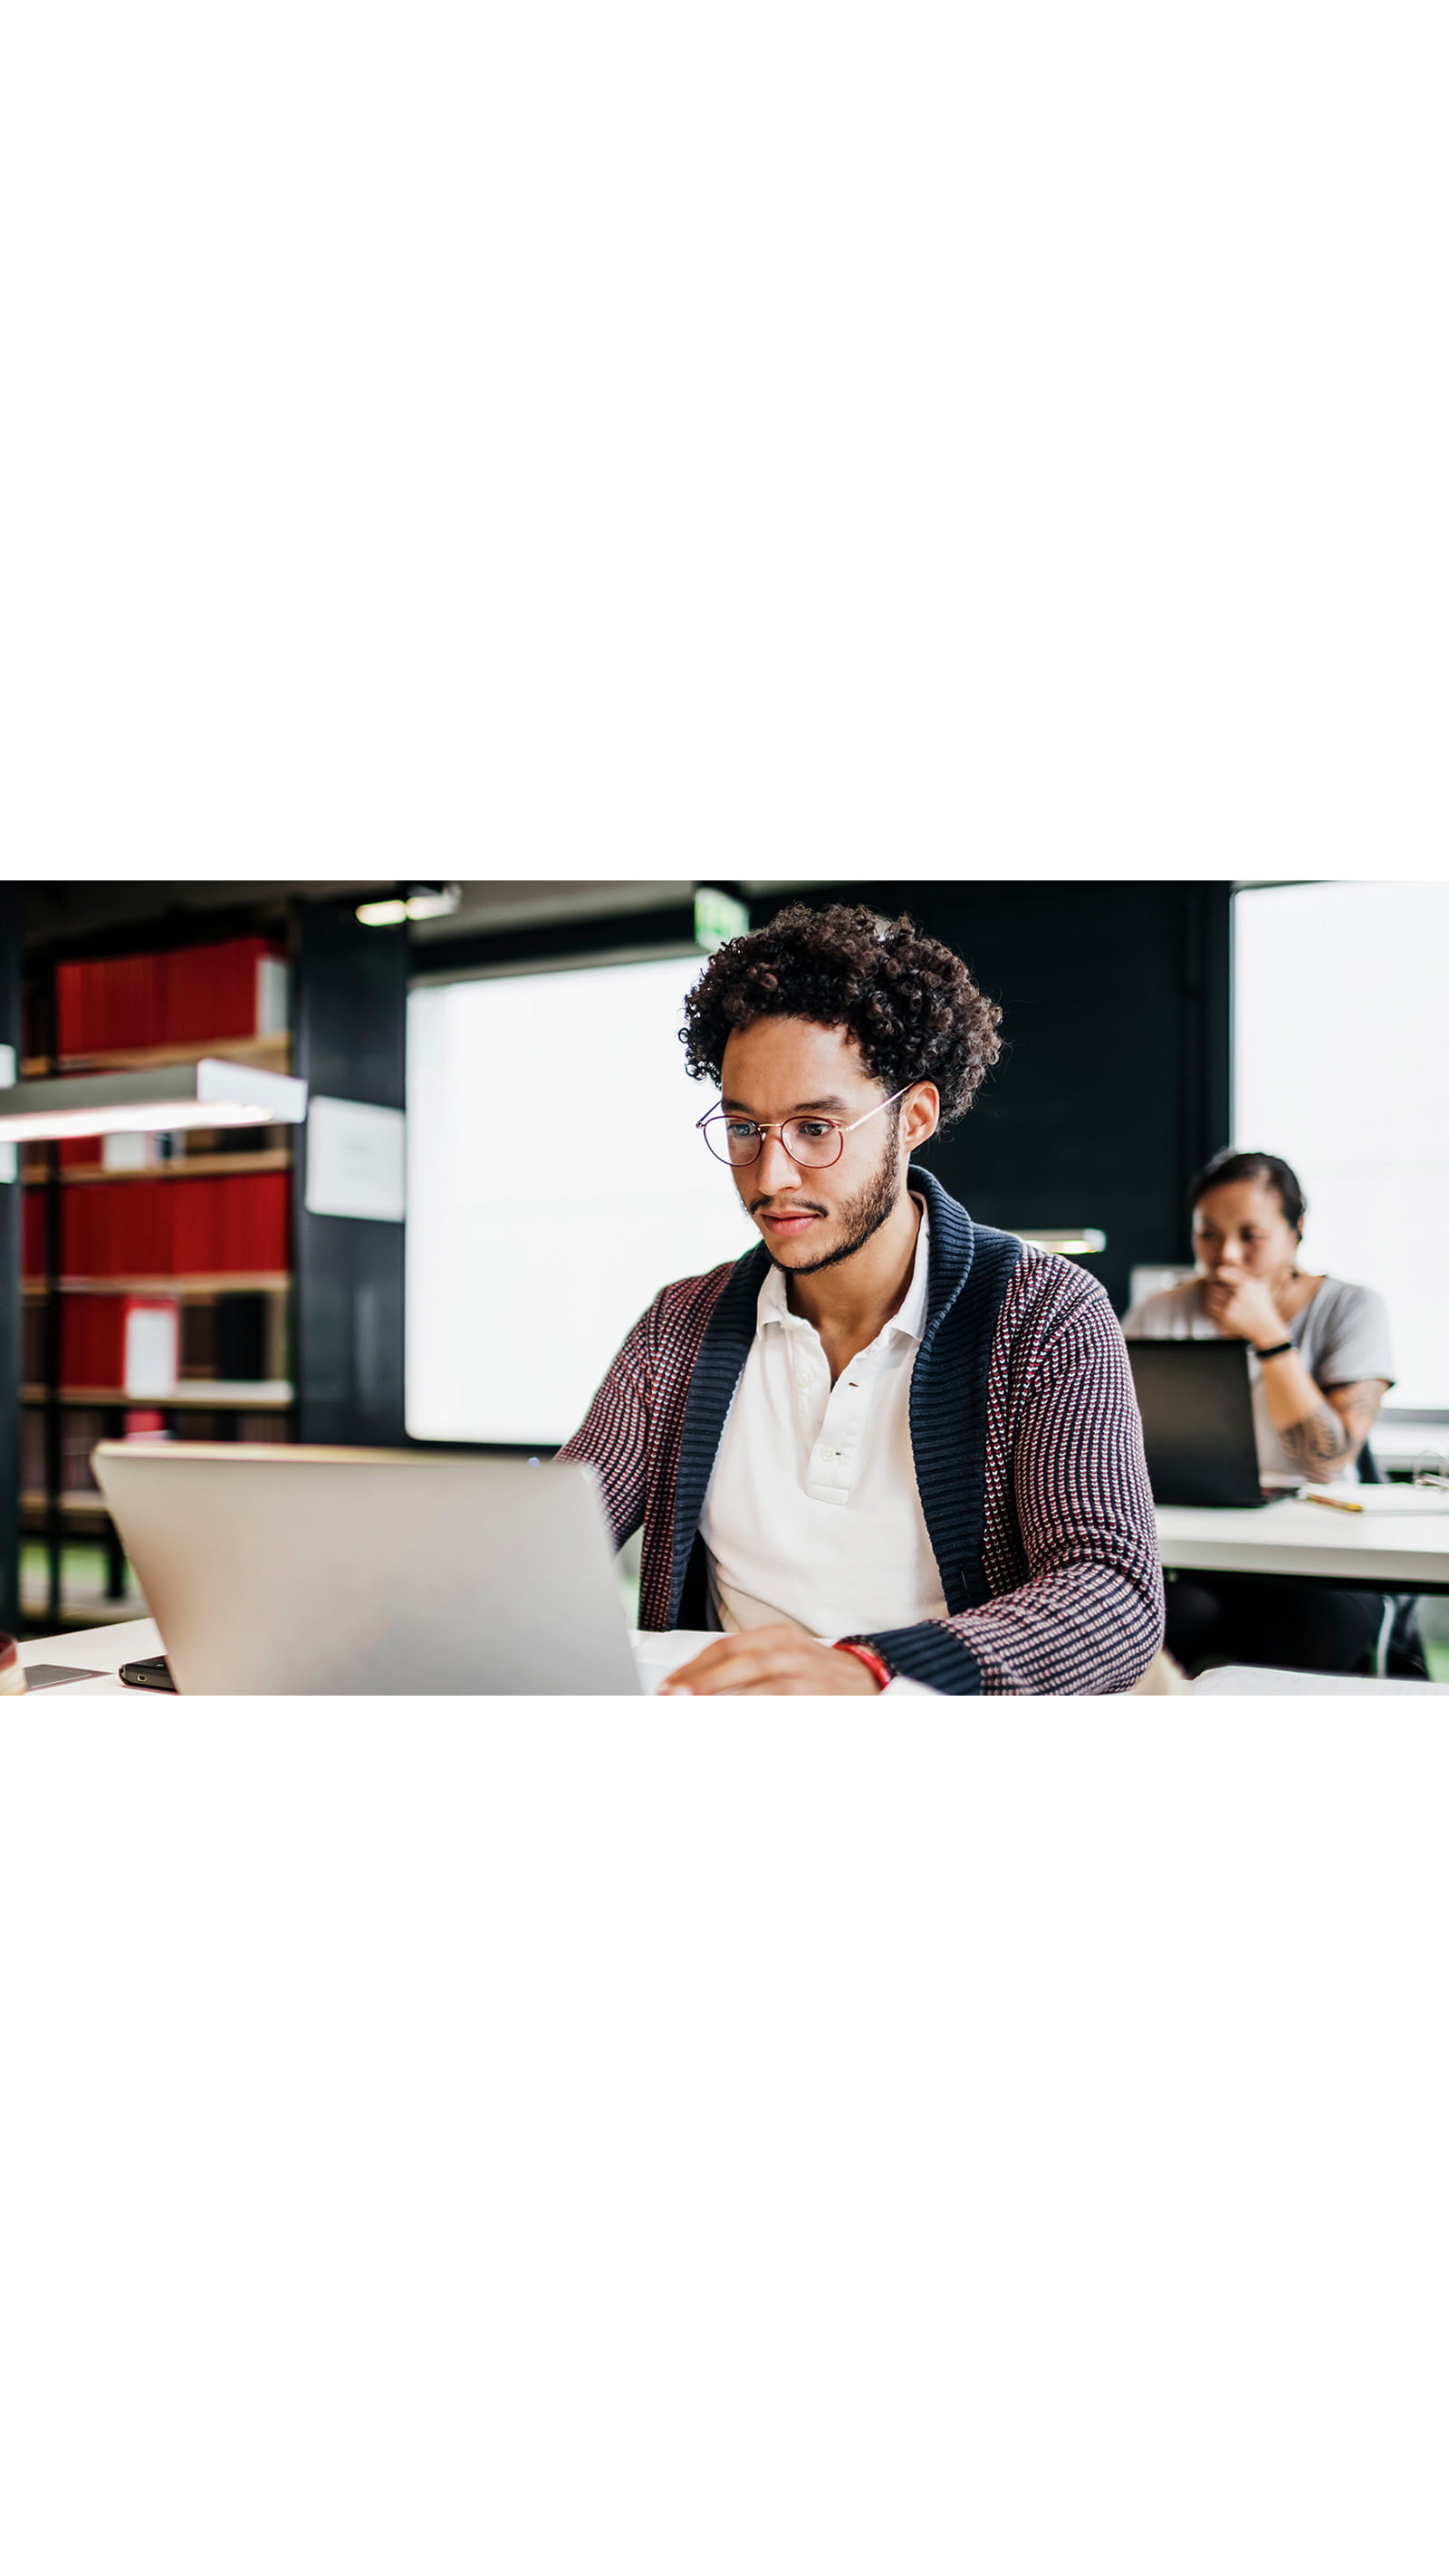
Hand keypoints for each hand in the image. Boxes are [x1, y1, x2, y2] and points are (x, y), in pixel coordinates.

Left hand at [657, 1624, 883, 1695]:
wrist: (871, 1679)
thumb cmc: (818, 1675)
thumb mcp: (783, 1659)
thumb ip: (746, 1669)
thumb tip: (698, 1687)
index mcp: (777, 1636)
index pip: (726, 1646)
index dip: (695, 1665)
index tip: (669, 1684)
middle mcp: (791, 1648)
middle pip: (738, 1660)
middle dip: (701, 1680)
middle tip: (673, 1696)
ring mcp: (806, 1672)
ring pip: (758, 1680)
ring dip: (723, 1695)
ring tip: (695, 1706)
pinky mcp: (817, 1694)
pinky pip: (780, 1702)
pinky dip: (754, 1709)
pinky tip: (735, 1717)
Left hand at [1199, 1264, 1285, 1348]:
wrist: (1266, 1329)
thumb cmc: (1263, 1305)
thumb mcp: (1261, 1287)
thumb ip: (1249, 1275)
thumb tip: (1233, 1261)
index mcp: (1247, 1284)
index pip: (1222, 1273)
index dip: (1220, 1273)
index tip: (1220, 1275)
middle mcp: (1240, 1295)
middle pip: (1215, 1285)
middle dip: (1216, 1287)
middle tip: (1219, 1288)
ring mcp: (1232, 1306)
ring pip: (1212, 1296)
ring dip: (1214, 1297)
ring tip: (1221, 1298)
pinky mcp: (1227, 1317)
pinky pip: (1211, 1307)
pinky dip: (1213, 1307)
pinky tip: (1219, 1307)